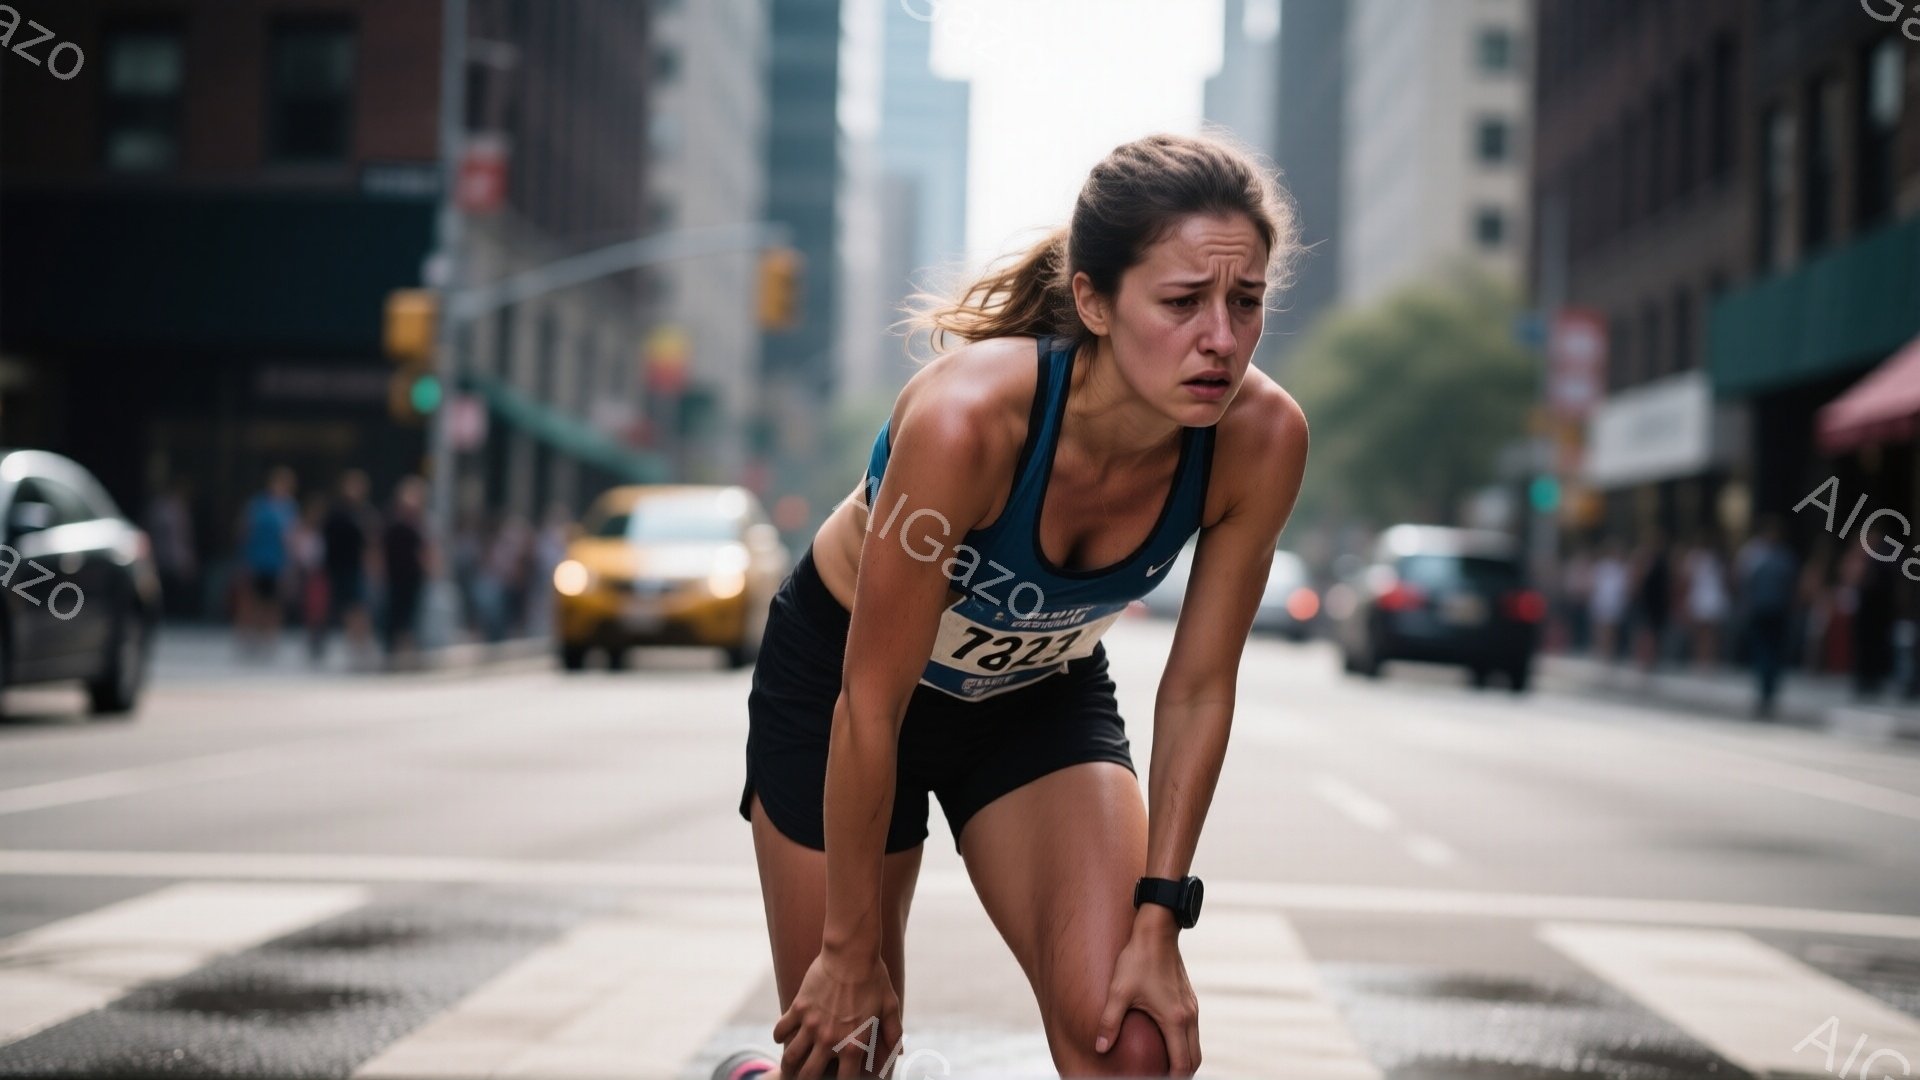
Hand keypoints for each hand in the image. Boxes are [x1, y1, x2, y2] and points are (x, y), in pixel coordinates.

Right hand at [772, 948, 901, 1078]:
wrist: (850, 952)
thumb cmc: (874, 978)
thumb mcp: (890, 1006)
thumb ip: (894, 1033)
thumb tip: (897, 1053)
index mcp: (853, 1044)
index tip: (838, 1079)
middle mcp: (829, 1039)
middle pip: (809, 1075)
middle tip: (806, 1078)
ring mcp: (811, 1024)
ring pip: (791, 1057)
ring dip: (789, 1066)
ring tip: (790, 1068)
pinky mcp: (798, 1008)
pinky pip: (781, 1030)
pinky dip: (780, 1037)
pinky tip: (782, 1038)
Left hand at [1093, 925, 1199, 1075]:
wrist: (1157, 931)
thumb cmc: (1138, 959)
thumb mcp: (1119, 991)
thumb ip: (1109, 1022)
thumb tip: (1100, 1048)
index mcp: (1175, 1019)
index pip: (1181, 1064)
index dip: (1171, 1078)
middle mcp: (1189, 1016)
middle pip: (1193, 1059)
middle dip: (1181, 1074)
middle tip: (1160, 1077)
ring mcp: (1192, 1007)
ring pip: (1195, 1045)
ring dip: (1183, 1059)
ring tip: (1164, 1067)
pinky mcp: (1189, 999)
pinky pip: (1192, 1031)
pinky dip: (1184, 1044)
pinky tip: (1167, 1043)